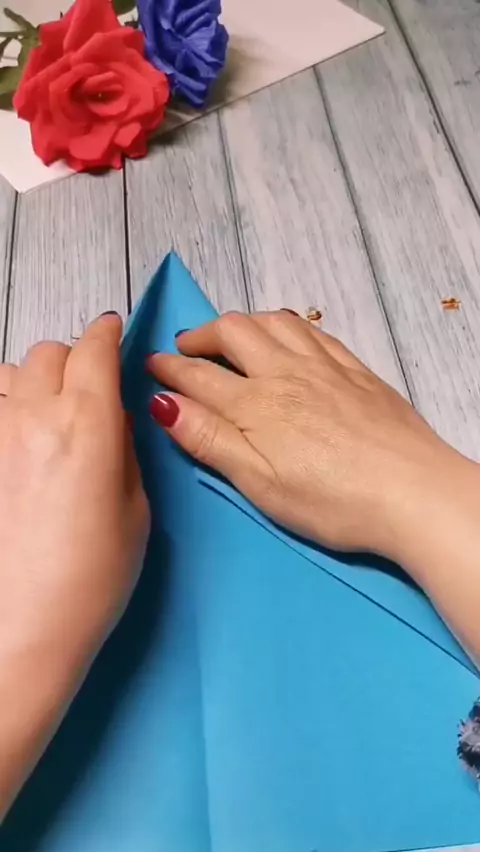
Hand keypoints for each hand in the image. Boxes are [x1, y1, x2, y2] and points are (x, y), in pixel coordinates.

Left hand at [0, 313, 148, 657]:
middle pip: (49, 353)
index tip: (111, 331)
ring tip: (47, 415)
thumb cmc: (91, 579)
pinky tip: (17, 440)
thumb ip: (123, 449)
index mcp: (88, 424)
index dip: (106, 334)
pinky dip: (6, 410)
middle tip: (87, 386)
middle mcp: (34, 417)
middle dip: (73, 359)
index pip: (94, 350)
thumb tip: (113, 417)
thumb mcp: (134, 510)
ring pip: (10, 375)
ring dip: (34, 382)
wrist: (22, 629)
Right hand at [147, 310, 475, 560]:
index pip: (199, 376)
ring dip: (243, 322)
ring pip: (274, 322)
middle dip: (201, 335)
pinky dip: (287, 324)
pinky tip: (287, 333)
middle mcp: (286, 374)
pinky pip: (314, 330)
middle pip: (234, 333)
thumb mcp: (259, 482)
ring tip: (230, 336)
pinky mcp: (356, 371)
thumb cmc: (332, 502)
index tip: (151, 363)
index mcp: (256, 405)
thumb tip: (163, 403)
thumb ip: (210, 439)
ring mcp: (324, 367)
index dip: (169, 367)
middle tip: (185, 347)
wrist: (412, 492)